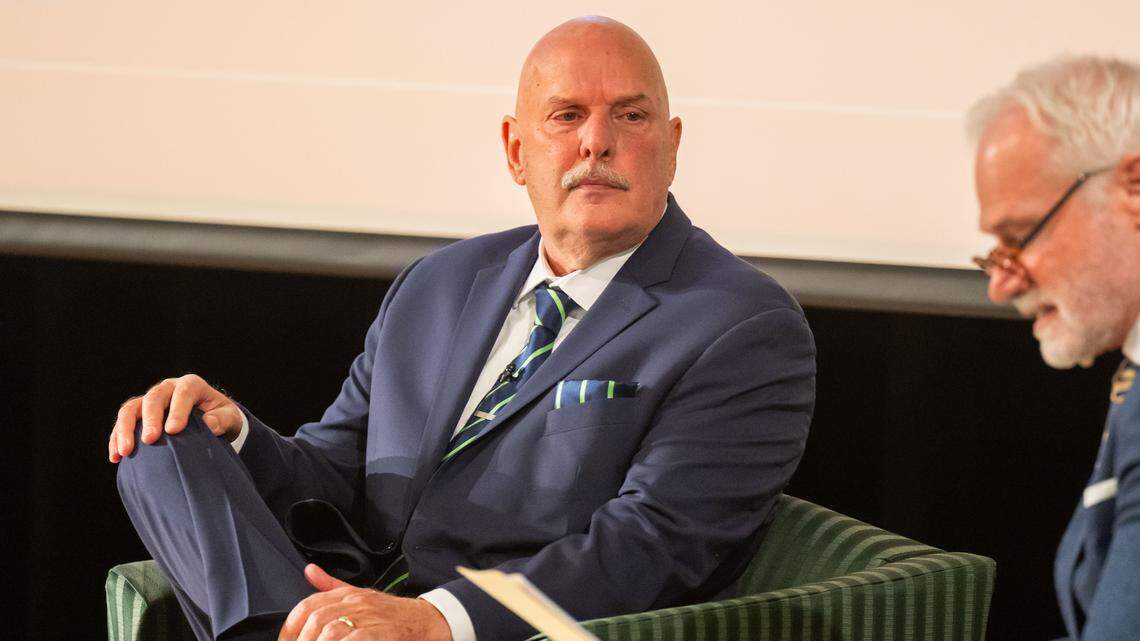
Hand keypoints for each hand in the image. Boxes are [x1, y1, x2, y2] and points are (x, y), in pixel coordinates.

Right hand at [109, 374, 243, 461]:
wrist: (212, 420)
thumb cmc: (221, 417)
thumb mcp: (230, 417)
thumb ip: (222, 419)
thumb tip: (208, 424)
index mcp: (191, 385)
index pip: (183, 392)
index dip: (177, 410)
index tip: (174, 430)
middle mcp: (168, 389)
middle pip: (153, 398)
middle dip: (149, 418)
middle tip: (149, 439)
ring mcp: (150, 401)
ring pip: (131, 408)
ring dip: (125, 429)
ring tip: (125, 451)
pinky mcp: (138, 416)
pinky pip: (123, 424)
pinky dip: (116, 439)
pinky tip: (115, 457)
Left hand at [279, 564, 451, 640]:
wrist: (428, 621)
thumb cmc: (392, 614)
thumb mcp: (360, 594)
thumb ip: (331, 586)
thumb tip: (309, 571)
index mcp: (348, 595)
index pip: (308, 605)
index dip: (291, 627)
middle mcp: (357, 604)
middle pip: (317, 620)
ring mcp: (370, 618)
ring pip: (331, 632)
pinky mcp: (382, 634)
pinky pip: (355, 639)